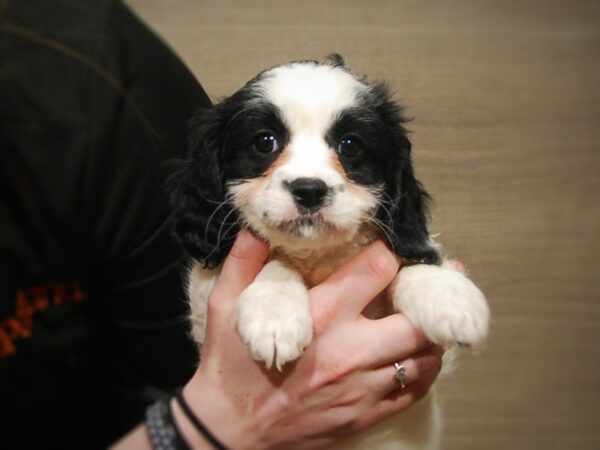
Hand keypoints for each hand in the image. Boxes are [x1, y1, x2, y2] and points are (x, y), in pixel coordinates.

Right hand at [175, 231, 442, 449]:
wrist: (229, 433)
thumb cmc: (229, 366)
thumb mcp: (226, 307)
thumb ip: (243, 261)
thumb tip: (258, 226)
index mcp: (320, 317)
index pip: (378, 270)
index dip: (394, 250)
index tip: (396, 244)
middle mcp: (349, 351)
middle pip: (418, 318)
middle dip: (433, 294)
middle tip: (441, 278)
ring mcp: (362, 388)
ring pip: (425, 356)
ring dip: (434, 333)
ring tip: (433, 316)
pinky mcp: (365, 415)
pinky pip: (415, 391)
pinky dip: (425, 370)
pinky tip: (420, 356)